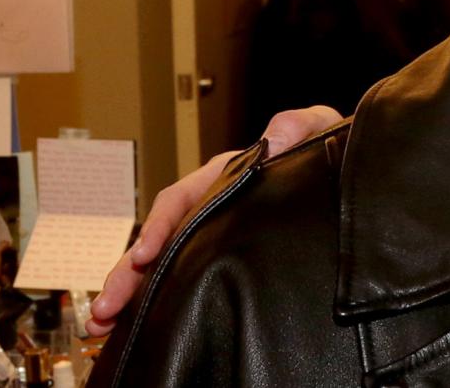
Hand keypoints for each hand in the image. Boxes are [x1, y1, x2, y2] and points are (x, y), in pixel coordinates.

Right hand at [85, 105, 342, 336]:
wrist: (346, 169)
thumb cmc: (327, 145)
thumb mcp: (319, 128)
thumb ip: (299, 125)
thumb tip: (273, 139)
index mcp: (228, 175)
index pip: (183, 199)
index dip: (160, 226)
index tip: (145, 255)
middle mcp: (215, 204)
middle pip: (162, 239)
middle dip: (128, 272)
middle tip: (104, 307)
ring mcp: (218, 231)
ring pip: (166, 261)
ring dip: (133, 291)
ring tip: (103, 324)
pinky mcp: (229, 253)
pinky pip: (187, 273)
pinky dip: (159, 297)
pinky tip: (138, 323)